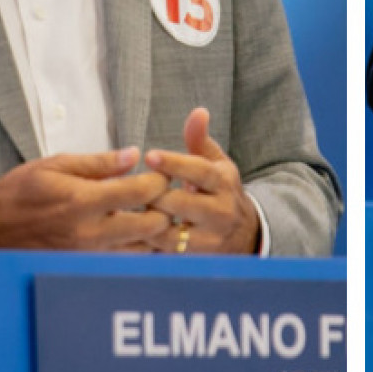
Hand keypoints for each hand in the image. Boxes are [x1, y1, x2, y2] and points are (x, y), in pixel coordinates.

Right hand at [0, 147, 171, 250]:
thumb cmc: (23, 192)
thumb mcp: (57, 165)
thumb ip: (99, 163)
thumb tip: (134, 155)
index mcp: (83, 200)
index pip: (140, 192)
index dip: (160, 180)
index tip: (161, 173)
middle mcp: (90, 232)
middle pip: (152, 226)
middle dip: (165, 208)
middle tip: (161, 196)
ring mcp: (91, 255)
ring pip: (145, 249)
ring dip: (155, 232)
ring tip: (150, 214)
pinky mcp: (88, 267)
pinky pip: (127, 261)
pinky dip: (138, 247)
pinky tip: (134, 232)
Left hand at [143, 107, 260, 254]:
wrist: (244, 234)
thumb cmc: (220, 191)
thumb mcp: (215, 164)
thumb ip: (200, 139)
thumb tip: (198, 111)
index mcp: (224, 182)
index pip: (198, 171)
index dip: (174, 163)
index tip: (150, 155)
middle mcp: (221, 212)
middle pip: (180, 203)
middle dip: (153, 196)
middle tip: (131, 189)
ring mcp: (211, 240)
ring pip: (172, 233)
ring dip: (147, 222)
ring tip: (128, 211)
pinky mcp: (198, 260)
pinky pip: (167, 255)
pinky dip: (148, 244)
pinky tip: (130, 234)